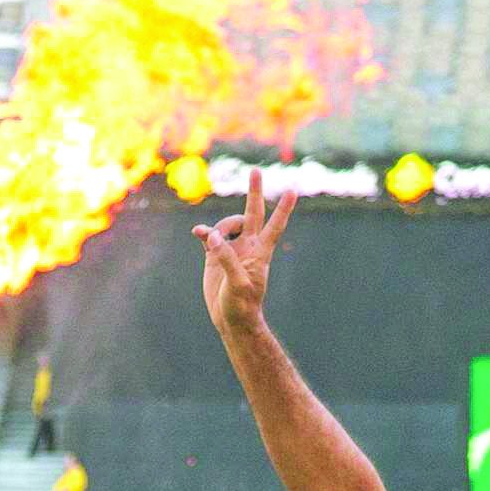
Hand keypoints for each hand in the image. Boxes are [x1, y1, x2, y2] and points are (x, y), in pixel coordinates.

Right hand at [194, 176, 295, 338]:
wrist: (231, 319)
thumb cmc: (241, 305)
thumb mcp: (237, 284)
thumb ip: (226, 258)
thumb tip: (212, 235)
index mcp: (260, 253)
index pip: (274, 225)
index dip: (283, 208)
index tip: (292, 190)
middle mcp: (248, 246)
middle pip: (252, 213)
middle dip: (254, 192)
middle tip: (256, 171)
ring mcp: (231, 250)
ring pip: (225, 225)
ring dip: (216, 228)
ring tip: (207, 241)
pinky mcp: (215, 256)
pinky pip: (209, 237)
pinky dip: (203, 233)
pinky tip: (196, 233)